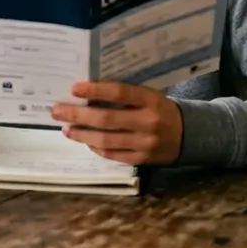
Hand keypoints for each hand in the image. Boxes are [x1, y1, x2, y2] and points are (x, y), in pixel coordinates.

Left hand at [51, 82, 183, 165]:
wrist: (190, 134)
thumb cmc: (161, 109)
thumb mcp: (149, 95)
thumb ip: (124, 95)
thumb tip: (87, 93)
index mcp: (151, 100)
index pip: (119, 93)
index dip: (95, 91)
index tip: (74, 88)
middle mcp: (148, 122)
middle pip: (106, 119)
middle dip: (77, 115)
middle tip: (57, 111)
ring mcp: (145, 143)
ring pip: (106, 140)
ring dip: (82, 135)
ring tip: (66, 129)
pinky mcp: (142, 159)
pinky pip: (113, 155)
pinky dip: (96, 148)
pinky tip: (85, 141)